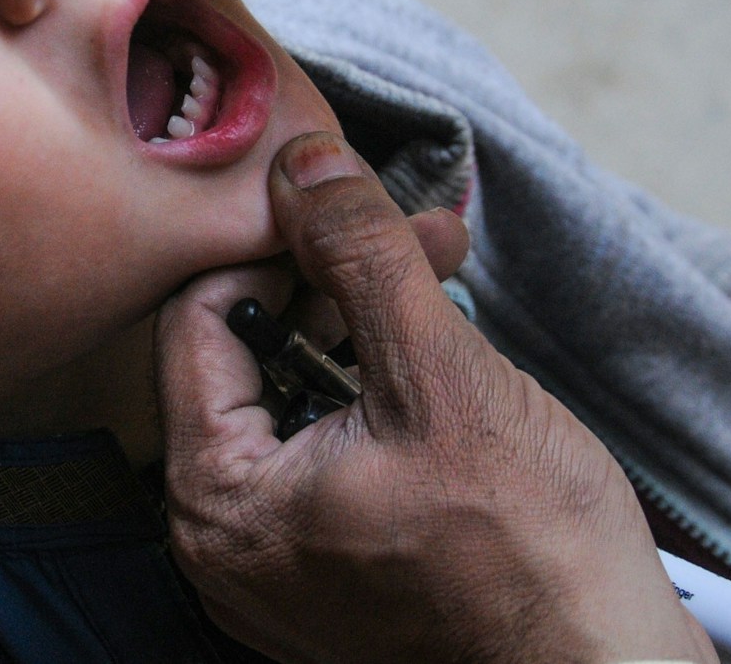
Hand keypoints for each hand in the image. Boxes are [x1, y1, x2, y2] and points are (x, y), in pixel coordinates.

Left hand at [156, 132, 716, 663]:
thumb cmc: (531, 556)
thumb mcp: (441, 376)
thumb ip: (361, 256)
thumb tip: (303, 160)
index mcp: (217, 500)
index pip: (198, 318)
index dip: (279, 246)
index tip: (355, 212)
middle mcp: (222, 541)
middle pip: (246, 354)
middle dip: (339, 278)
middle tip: (426, 235)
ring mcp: (273, 563)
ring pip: (293, 394)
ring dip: (368, 322)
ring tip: (444, 274)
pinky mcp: (328, 569)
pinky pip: (324, 447)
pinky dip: (378, 389)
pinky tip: (442, 352)